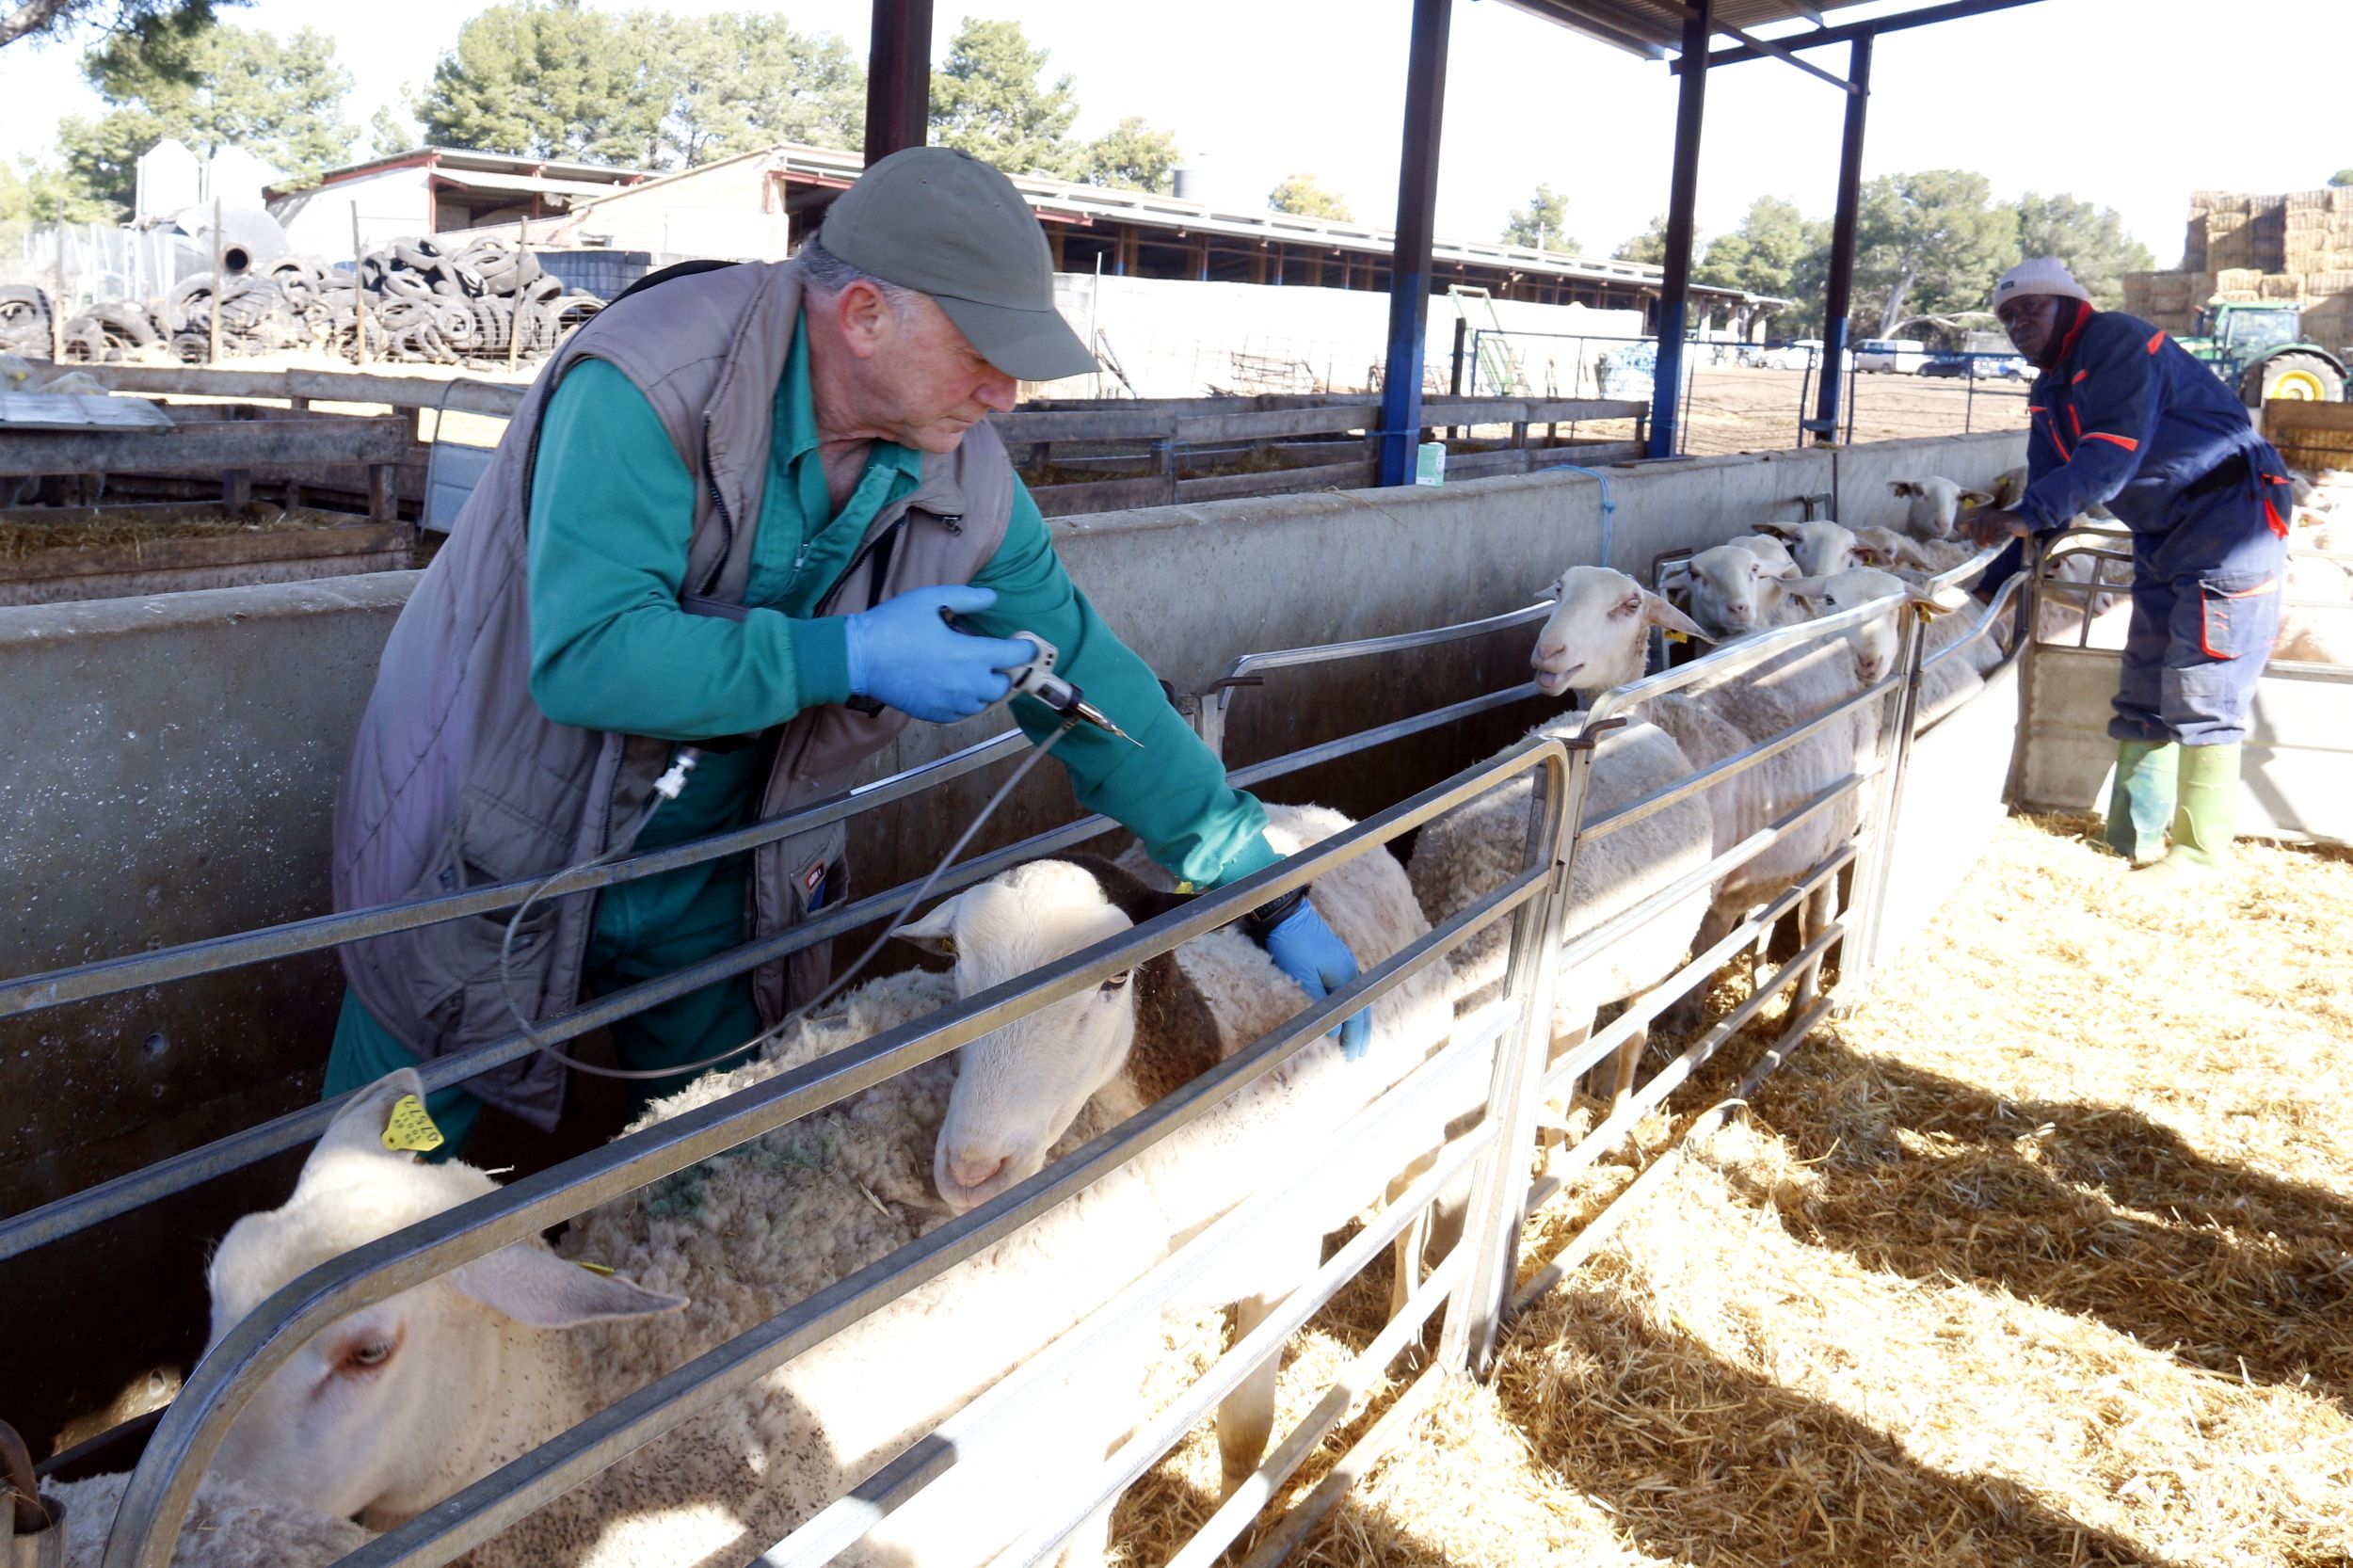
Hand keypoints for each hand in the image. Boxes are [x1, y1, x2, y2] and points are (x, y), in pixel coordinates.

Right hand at [843, 585, 1037, 723]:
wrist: (861, 657)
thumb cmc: (895, 624)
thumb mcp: (932, 599)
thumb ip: (968, 598)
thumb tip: (993, 597)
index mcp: (971, 654)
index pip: (1016, 656)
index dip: (1025, 649)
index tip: (1024, 645)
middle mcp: (967, 683)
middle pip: (1003, 686)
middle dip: (1001, 672)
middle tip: (988, 657)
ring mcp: (951, 703)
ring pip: (983, 702)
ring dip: (982, 688)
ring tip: (968, 671)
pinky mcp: (936, 715)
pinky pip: (962, 713)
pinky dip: (964, 701)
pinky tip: (951, 685)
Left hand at [1259, 899, 1372, 1060]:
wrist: (1286, 913)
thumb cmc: (1291, 944)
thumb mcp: (1302, 976)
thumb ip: (1318, 1004)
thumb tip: (1333, 1031)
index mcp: (1345, 976)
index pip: (1354, 1014)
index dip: (1353, 1037)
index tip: (1353, 1056)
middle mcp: (1349, 970)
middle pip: (1360, 1007)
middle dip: (1359, 1033)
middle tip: (1358, 1055)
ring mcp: (1342, 962)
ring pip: (1354, 998)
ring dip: (1355, 1020)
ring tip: (1353, 1038)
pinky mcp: (1332, 958)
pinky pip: (1346, 989)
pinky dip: (1347, 1005)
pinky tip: (1342, 1012)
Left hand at [1967, 507, 2030, 546]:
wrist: (2021, 520)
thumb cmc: (2003, 523)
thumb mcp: (1987, 523)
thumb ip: (1974, 525)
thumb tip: (1959, 526)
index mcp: (1982, 514)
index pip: (1973, 529)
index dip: (1977, 537)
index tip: (1982, 543)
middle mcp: (1988, 514)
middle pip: (1979, 533)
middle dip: (1981, 540)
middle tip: (1985, 545)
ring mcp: (1996, 518)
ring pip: (1986, 534)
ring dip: (1989, 540)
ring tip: (1991, 543)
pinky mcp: (2004, 522)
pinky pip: (1995, 534)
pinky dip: (1995, 539)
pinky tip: (1997, 540)